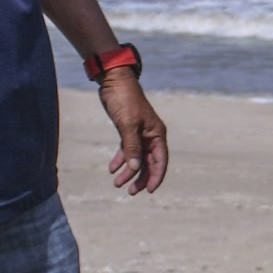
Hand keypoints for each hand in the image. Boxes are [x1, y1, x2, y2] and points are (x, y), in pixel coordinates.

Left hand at [98, 72, 167, 195]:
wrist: (114, 81)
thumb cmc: (124, 100)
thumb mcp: (127, 125)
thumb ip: (132, 147)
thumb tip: (135, 168)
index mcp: (157, 135)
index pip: (160, 161)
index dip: (156, 177)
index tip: (149, 191)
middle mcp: (151, 136)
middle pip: (149, 163)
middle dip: (140, 178)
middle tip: (130, 191)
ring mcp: (139, 134)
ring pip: (136, 159)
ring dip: (128, 171)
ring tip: (117, 183)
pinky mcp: (128, 130)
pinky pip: (127, 150)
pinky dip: (120, 160)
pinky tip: (112, 168)